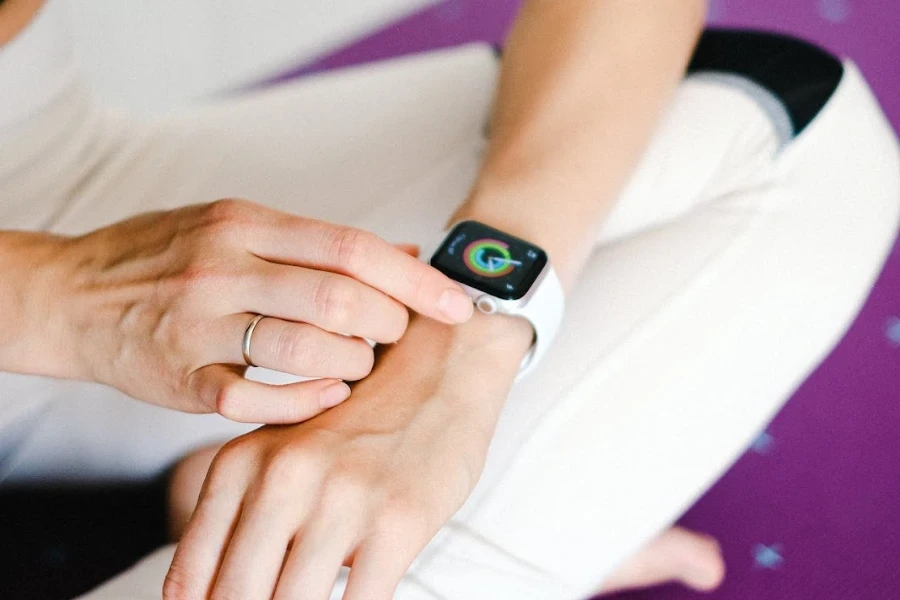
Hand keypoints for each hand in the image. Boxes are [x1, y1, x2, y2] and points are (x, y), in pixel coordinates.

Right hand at [26, 199, 474, 422]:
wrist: (74, 294)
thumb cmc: (168, 256)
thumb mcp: (239, 225)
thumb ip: (319, 242)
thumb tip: (407, 250)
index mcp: (247, 222)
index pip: (352, 247)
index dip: (414, 279)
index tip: (456, 304)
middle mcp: (224, 266)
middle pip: (339, 297)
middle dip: (388, 323)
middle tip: (395, 335)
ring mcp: (199, 323)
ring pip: (305, 346)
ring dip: (353, 364)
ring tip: (359, 364)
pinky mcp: (179, 377)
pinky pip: (254, 398)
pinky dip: (304, 403)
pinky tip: (326, 398)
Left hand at [164, 313, 531, 599]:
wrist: (437, 371)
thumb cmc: (359, 423)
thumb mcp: (282, 453)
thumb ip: (242, 515)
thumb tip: (208, 596)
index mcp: (241, 464)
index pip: (190, 580)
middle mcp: (283, 478)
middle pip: (235, 599)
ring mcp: (342, 500)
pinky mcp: (398, 521)